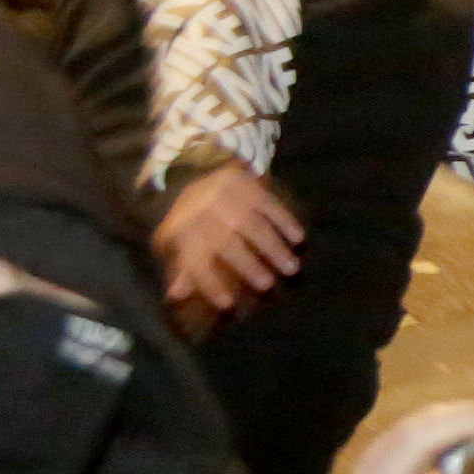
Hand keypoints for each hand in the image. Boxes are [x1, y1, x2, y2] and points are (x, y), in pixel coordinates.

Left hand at [155, 166, 302, 319]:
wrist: (197, 168)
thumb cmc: (192, 218)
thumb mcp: (179, 241)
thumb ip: (184, 269)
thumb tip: (175, 296)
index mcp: (183, 231)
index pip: (196, 261)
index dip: (210, 283)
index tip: (229, 305)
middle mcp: (203, 213)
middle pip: (226, 243)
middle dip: (247, 265)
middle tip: (267, 286)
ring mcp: (226, 196)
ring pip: (251, 224)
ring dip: (273, 247)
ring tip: (291, 268)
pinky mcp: (246, 183)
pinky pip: (269, 203)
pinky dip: (285, 221)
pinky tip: (298, 238)